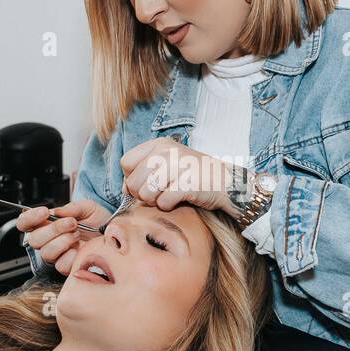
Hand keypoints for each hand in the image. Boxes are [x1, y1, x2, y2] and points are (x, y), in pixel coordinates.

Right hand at [15, 199, 114, 276]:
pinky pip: (60, 264)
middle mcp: (49, 240)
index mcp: (47, 224)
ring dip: (62, 241)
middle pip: (33, 240)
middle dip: (52, 229)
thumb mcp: (87, 208)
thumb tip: (57, 212)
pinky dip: (70, 255)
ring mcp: (57, 255)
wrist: (115, 233)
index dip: (29, 218)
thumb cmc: (99, 220)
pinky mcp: (67, 267)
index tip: (44, 212)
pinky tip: (80, 248)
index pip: (25, 223)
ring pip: (46, 253)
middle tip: (71, 222)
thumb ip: (71, 208)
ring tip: (77, 234)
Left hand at [120, 138, 238, 215]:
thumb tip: (123, 189)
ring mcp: (178, 166)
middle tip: (160, 193)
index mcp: (159, 144)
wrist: (226, 182)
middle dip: (142, 194)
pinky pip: (163, 202)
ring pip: (146, 194)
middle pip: (133, 181)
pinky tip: (179, 200)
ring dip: (156, 201)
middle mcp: (166, 151)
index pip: (126, 163)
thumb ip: (145, 171)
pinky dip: (169, 206)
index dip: (130, 178)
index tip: (143, 185)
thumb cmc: (194, 176)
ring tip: (170, 195)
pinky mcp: (187, 183)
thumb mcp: (168, 164)